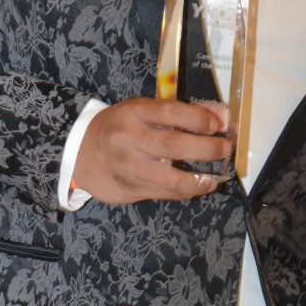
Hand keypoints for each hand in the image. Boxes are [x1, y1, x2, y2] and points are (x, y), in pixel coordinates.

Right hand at [73, 98, 231, 204]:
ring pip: (170, 179)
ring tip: (214, 179)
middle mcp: (128, 139)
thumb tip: (222, 115)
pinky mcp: (127, 188)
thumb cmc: (121, 127)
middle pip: (174, 146)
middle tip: (224, 149)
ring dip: (199, 181)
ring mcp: (127, 166)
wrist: (80, 153)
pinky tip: (196, 187)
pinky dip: (184, 192)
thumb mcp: (143, 111)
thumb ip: (181, 112)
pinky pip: (162, 194)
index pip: (170, 112)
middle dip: (207, 149)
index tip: (219, 125)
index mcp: (133, 113)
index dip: (199, 119)